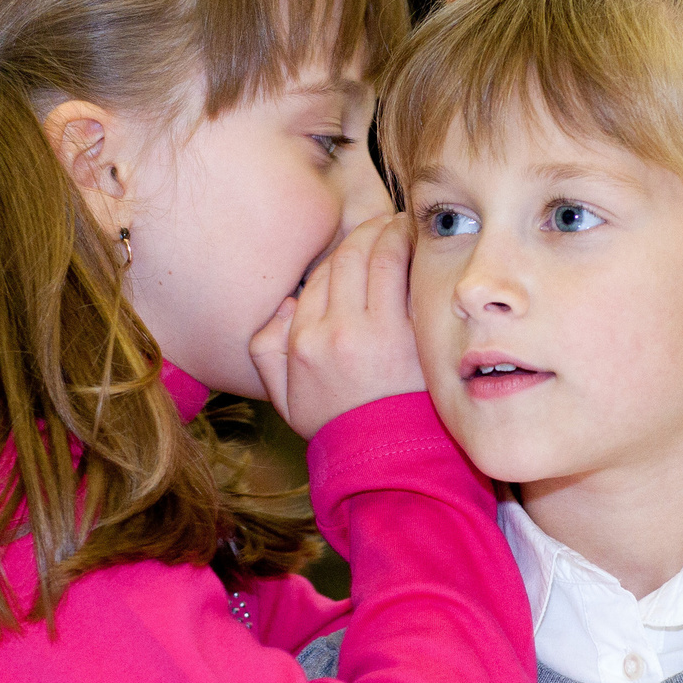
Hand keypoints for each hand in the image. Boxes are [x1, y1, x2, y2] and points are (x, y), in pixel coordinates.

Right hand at [248, 215, 427, 437]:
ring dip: (390, 231)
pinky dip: (413, 253)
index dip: (338, 254)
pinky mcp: (413, 336)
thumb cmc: (337, 425)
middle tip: (380, 223)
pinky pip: (410, 278)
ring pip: (379, 258)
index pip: (319, 277)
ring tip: (400, 224)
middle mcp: (338, 331)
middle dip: (365, 231)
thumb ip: (266, 350)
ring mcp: (379, 332)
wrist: (385, 459)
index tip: (355, 245)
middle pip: (348, 258)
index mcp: (304, 342)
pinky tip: (416, 244)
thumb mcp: (283, 398)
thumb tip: (282, 305)